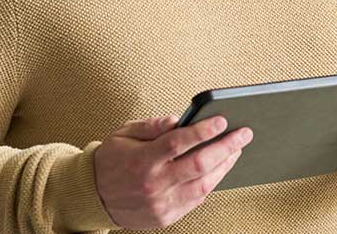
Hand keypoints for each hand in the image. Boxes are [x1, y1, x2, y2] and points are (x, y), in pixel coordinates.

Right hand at [93, 115, 251, 228]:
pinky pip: (196, 199)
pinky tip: (220, 168)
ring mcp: (160, 203)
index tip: (222, 120)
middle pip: (198, 164)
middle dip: (226, 147)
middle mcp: (153, 184)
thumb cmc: (111, 160)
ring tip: (236, 150)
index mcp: (141, 160)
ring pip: (203, 184)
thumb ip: (153, 126)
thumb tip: (179, 119)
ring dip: (225, 166)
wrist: (93, 197)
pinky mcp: (165, 217)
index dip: (202, 131)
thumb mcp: (124, 135)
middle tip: (244, 134)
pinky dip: (211, 182)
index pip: (178, 143)